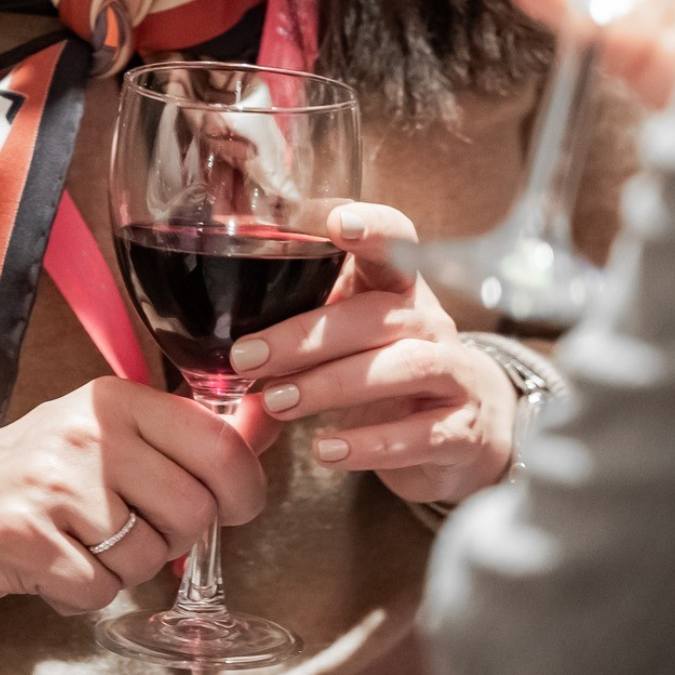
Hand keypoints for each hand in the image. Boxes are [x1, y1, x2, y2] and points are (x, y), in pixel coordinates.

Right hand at [0, 377, 266, 615]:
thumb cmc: (28, 470)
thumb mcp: (100, 432)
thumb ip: (178, 436)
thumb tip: (270, 426)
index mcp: (113, 400)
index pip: (219, 444)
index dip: (243, 490)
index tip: (231, 507)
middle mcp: (86, 434)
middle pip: (192, 511)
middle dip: (173, 539)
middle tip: (131, 530)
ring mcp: (53, 485)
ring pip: (148, 557)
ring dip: (123, 570)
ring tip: (81, 545)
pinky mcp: (24, 538)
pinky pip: (99, 591)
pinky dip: (83, 594)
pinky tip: (54, 567)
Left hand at [228, 204, 517, 506]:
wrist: (464, 435)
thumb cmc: (385, 372)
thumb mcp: (349, 337)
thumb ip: (299, 324)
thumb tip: (210, 336)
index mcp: (398, 287)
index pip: (397, 241)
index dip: (372, 228)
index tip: (335, 224)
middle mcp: (431, 322)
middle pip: (376, 315)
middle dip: (306, 336)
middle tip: (246, 358)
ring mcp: (455, 374)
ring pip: (403, 367)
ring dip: (332, 385)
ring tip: (276, 403)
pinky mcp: (464, 431)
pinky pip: (422, 434)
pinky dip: (371, 444)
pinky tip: (326, 450)